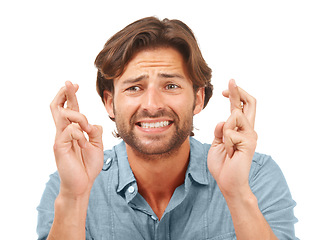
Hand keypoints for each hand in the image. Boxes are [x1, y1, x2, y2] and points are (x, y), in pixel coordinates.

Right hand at [50, 81, 102, 198]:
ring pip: (63, 114)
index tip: (76, 85)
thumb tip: (94, 123)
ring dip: (79, 116)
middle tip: (69, 83)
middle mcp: (64, 132)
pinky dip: (80, 133)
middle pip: (58, 107)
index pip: (70, 109)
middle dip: (64, 93)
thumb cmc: (88, 166)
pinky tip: (84, 144)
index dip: (71, 96)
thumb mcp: (97, 146)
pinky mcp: (59, 146)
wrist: (83, 184)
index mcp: (74, 131)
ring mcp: (60, 138)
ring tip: (88, 129)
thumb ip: (96, 132)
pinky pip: (69, 130)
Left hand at [207, 79, 257, 198]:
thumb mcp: (217, 144)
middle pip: (249, 103)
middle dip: (239, 91)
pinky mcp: (249, 142)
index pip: (240, 107)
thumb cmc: (222, 164)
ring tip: (227, 148)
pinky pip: (229, 132)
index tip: (225, 89)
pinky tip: (230, 154)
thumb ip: (219, 131)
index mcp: (240, 129)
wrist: (228, 183)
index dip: (234, 96)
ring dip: (224, 131)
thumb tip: (222, 121)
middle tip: (231, 80)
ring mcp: (250, 135)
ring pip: (234, 116)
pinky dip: (224, 143)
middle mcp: (248, 130)